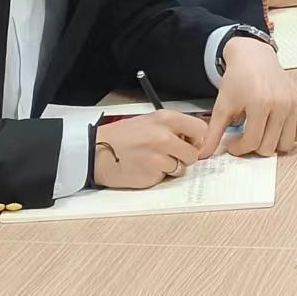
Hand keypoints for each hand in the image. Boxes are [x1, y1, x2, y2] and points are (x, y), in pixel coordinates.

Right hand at [92, 110, 207, 187]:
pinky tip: (144, 168)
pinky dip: (157, 176)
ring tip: (153, 160)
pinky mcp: (150, 176)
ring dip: (171, 167)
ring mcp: (157, 158)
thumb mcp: (151, 120)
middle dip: (185, 157)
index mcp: (166, 119)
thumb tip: (198, 138)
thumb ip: (175, 126)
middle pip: (194, 154)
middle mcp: (164, 137)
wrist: (95, 152)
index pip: (201, 129)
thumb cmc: (123, 136)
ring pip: (181, 168)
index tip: (191, 142)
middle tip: (171, 154)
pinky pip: (164, 178)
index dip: (198, 139)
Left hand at [203, 36, 296, 157]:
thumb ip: (213, 134)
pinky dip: (291, 135)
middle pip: (270, 146)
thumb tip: (202, 156)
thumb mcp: (222, 106)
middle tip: (245, 137)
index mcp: (260, 103)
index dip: (239, 149)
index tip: (232, 144)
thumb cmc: (237, 80)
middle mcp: (281, 103)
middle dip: (254, 147)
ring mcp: (294, 102)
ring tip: (260, 134)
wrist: (254, 57)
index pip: (252, 142)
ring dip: (272, 144)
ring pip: (287, 143)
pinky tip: (277, 129)